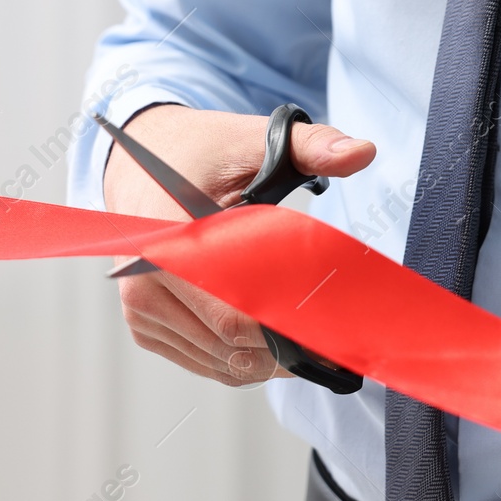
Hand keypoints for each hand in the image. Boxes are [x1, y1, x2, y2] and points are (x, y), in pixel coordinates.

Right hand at [103, 104, 375, 385]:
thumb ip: (311, 145)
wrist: (141, 164)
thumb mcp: (254, 140)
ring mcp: (139, 305)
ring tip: (305, 339)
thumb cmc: (198, 153)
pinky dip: (240, 360)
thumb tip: (361, 152)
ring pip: (219, 361)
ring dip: (266, 360)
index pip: (234, 310)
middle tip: (333, 341)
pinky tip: (269, 342)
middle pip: (230, 343)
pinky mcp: (143, 322)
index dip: (288, 325)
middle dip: (286, 346)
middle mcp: (144, 278)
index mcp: (169, 236)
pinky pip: (201, 360)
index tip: (330, 328)